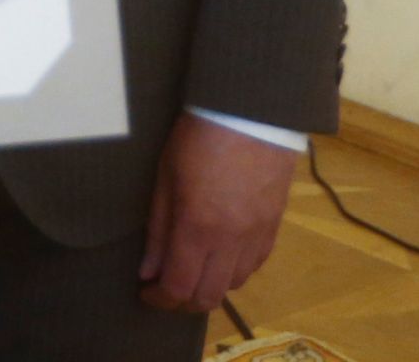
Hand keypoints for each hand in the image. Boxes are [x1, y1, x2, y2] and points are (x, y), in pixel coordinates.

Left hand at [140, 113, 295, 313]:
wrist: (249, 116)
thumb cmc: (196, 139)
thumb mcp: (164, 177)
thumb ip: (157, 229)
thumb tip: (148, 271)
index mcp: (198, 228)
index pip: (178, 286)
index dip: (159, 299)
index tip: (145, 293)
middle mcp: (230, 243)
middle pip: (208, 296)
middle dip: (182, 302)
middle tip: (164, 289)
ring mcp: (256, 238)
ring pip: (233, 286)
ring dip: (209, 287)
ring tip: (190, 272)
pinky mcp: (273, 230)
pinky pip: (253, 267)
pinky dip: (233, 272)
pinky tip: (218, 258)